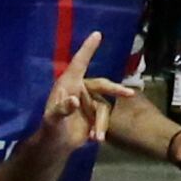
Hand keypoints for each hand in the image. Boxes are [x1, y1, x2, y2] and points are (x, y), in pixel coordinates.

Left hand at [34, 29, 117, 156]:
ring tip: (97, 137)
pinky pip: (105, 118)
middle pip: (103, 85)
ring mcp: (89, 102)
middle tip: (130, 94)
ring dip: (102, 123)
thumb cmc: (50, 129)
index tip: (97, 34)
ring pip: (104, 107)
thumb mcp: (53, 121)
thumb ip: (62, 110)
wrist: (56, 146)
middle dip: (116, 90)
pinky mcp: (94, 114)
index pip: (79, 63)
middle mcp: (80, 89)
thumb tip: (75, 101)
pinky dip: (101, 129)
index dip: (88, 49)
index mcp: (68, 84)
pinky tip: (95, 139)